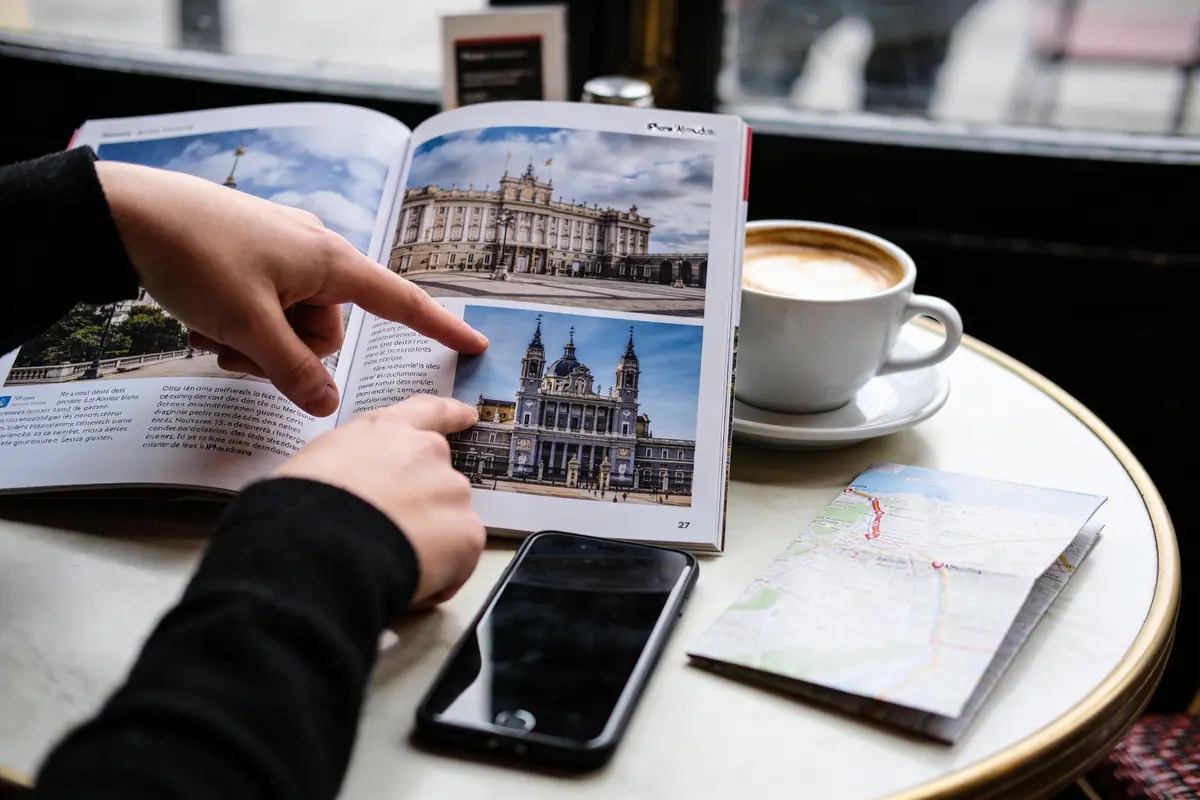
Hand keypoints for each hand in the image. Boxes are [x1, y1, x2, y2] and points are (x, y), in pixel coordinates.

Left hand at [94, 160, 487, 416]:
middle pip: (328, 332)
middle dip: (287, 354)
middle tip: (239, 350)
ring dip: (255, 345)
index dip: (440, 327)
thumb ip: (294, 373)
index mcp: (329, 261)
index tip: (475, 345)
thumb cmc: (194, 255)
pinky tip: (202, 319)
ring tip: (211, 333)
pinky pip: (266, 309)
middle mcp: (314, 254)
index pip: (400, 301)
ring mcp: (282, 255)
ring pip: (291, 327)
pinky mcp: (253, 259)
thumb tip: (327, 405)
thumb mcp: (248, 326)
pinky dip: (239, 326)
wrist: (124, 211)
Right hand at [274, 395, 484, 608]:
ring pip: (450, 521)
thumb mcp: (317, 465)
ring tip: (388, 564)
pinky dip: (440, 577)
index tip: (466, 416)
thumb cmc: (299, 509)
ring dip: (429, 542)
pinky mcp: (466, 534)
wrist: (317, 546)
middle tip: (389, 535)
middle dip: (421, 506)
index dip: (450, 415)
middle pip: (438, 478)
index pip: (427, 412)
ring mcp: (451, 491)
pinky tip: (406, 585)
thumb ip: (352, 466)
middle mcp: (426, 452)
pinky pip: (460, 560)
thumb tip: (355, 490)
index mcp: (385, 430)